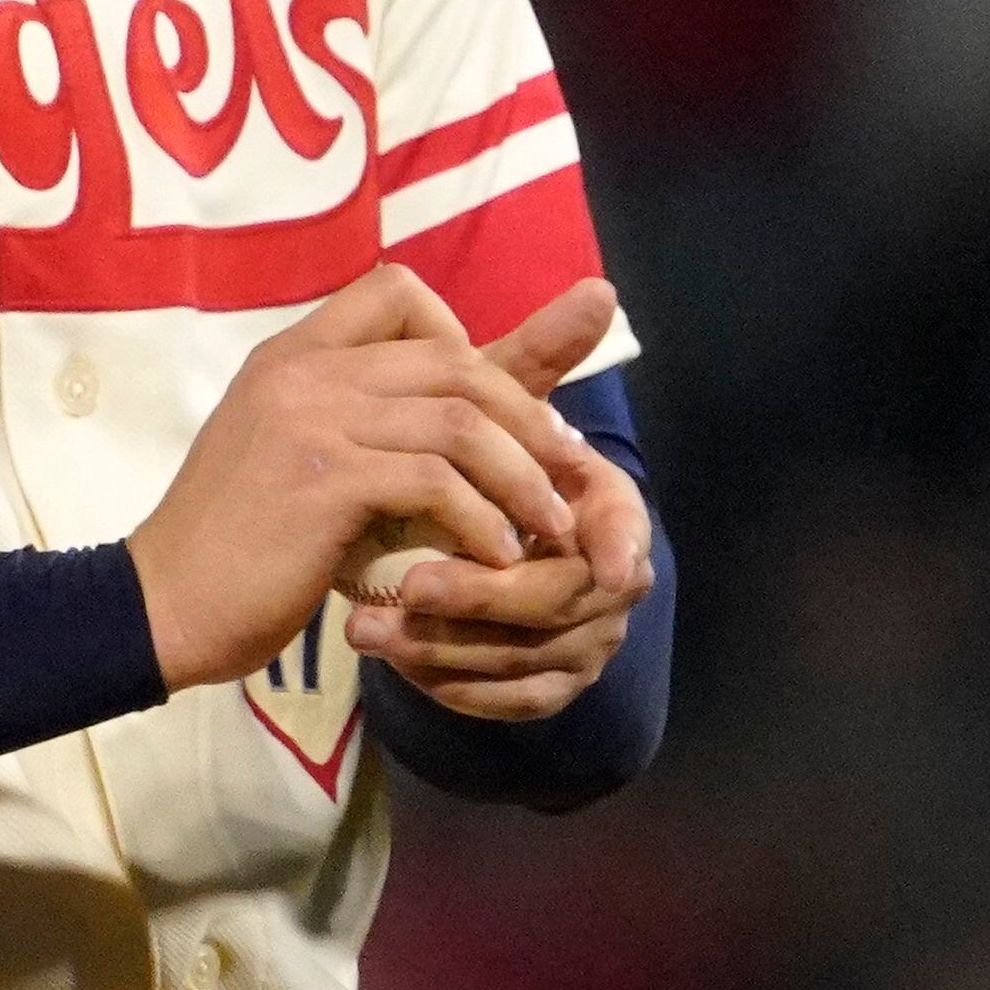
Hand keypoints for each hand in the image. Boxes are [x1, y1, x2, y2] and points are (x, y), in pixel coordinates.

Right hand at [123, 269, 620, 692]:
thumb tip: (450, 430)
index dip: (459, 332)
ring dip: (522, 474)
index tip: (487, 401)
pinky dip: (483, 520)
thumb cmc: (234, 544)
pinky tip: (497, 556)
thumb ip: (361, 427)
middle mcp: (303, 368)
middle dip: (526, 411)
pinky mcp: (324, 480)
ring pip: (458, 419)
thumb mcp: (297, 460)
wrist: (162, 604)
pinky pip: (435, 481)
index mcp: (294, 354)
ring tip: (551, 522)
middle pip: (452, 357)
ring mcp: (311, 418)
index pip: (396, 289)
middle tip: (565, 465)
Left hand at [349, 288, 653, 719]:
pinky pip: (507, 701)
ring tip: (365, 628)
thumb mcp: (487, 414)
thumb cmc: (464, 466)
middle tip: (403, 586)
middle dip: (480, 597)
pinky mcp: (543, 689)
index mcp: (611, 514)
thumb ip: (539, 360)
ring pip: (524, 662)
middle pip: (560, 604)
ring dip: (445, 647)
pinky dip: (449, 686)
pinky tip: (390, 660)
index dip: (601, 543)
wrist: (437, 559)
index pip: (623, 536)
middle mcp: (614, 586)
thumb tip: (599, 288)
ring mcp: (585, 644)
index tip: (528, 543)